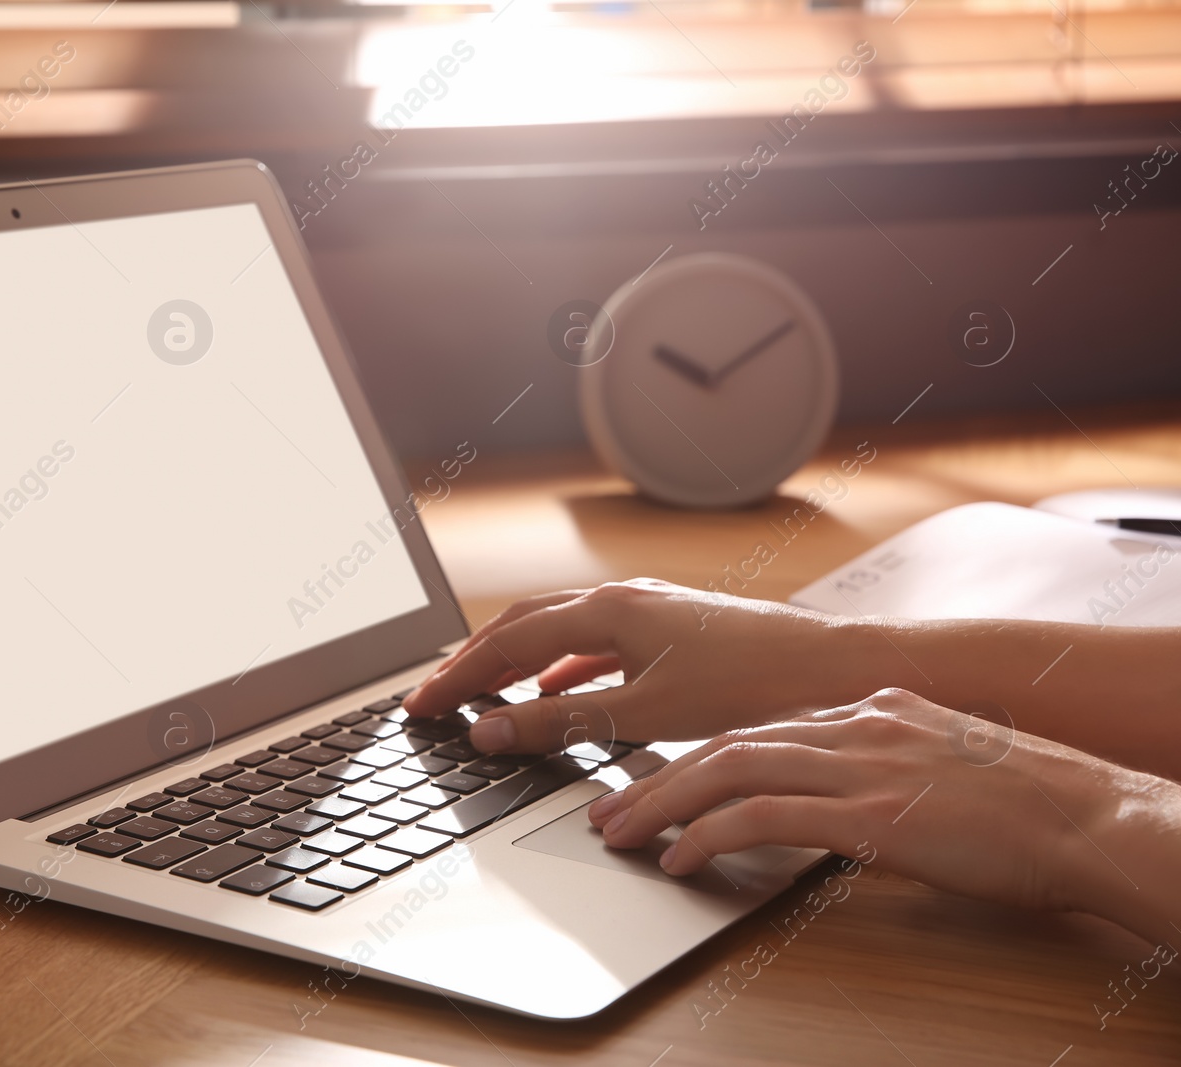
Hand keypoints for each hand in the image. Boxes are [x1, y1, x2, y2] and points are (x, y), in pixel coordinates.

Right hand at [403, 579, 895, 753]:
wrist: (833, 669)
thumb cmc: (751, 684)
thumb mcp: (646, 712)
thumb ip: (563, 722)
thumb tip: (491, 729)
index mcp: (608, 609)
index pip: (506, 642)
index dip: (456, 675)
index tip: (418, 704)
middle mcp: (622, 598)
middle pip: (521, 623)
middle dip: (473, 659)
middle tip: (434, 694)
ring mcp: (646, 609)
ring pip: (556, 629)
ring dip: (513, 658)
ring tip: (480, 690)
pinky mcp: (669, 627)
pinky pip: (592, 641)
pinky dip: (559, 665)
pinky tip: (557, 690)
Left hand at [588, 688, 1180, 939]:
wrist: (1089, 816)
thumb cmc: (1025, 803)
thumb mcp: (936, 766)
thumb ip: (877, 767)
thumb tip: (831, 798)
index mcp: (867, 710)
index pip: (756, 729)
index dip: (694, 759)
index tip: (651, 782)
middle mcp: (853, 725)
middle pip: (726, 743)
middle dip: (656, 779)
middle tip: (608, 811)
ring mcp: (860, 764)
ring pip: (729, 770)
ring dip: (663, 804)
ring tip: (621, 835)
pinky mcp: (870, 812)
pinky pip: (763, 818)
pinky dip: (709, 835)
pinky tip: (679, 860)